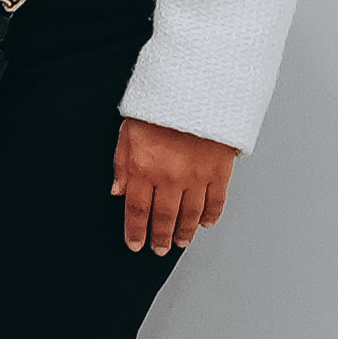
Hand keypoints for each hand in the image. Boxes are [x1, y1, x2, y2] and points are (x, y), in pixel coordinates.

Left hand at [114, 118, 238, 254]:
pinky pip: (216, 201)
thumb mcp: (128, 132)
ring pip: (190, 214)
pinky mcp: (219, 171)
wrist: (194, 90)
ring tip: (181, 242)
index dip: (135, 231)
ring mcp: (196, 176)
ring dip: (185, 232)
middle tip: (159, 249)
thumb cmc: (158, 107)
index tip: (135, 244)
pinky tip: (205, 223)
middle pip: (164, 217)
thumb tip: (118, 191)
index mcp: (144, 168)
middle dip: (160, 237)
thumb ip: (122, 165)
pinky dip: (211, 215)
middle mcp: (170, 177)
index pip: (137, 210)